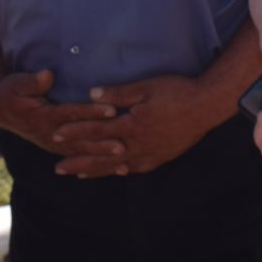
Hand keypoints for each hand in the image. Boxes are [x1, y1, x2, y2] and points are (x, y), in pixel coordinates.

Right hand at [0, 69, 116, 154]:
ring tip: (123, 164)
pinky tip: (112, 170)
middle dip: (101, 143)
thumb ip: (32, 81)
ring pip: (81, 153)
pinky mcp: (58, 147)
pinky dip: (96, 165)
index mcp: (44, 116)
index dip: (91, 112)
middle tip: (122, 146)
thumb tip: (47, 75)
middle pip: (80, 139)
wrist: (1, 110)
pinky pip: (79, 158)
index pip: (71, 114)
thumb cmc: (11, 92)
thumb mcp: (17, 83)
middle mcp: (51, 134)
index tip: (111, 110)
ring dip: (101, 159)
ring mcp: (54, 143)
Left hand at [52, 73, 226, 178]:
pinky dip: (120, 171)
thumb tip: (91, 95)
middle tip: (57, 168)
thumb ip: (118, 94)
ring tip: (78, 174)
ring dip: (96, 170)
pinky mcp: (161, 157)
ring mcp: (149, 154)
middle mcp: (137, 144)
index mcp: (131, 125)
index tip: (55, 135)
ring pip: (116, 166)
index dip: (75, 132)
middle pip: (101, 155)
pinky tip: (114, 172)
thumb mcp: (145, 87)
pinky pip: (136, 168)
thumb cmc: (176, 92)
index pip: (96, 129)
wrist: (206, 106)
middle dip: (78, 160)